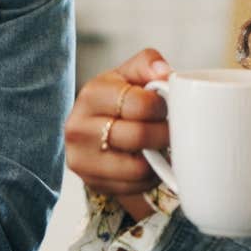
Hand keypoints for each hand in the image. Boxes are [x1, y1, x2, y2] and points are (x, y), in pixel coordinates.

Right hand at [64, 48, 171, 219]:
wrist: (93, 129)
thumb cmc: (119, 98)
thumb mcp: (130, 74)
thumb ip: (148, 63)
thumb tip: (165, 73)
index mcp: (92, 94)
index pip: (140, 104)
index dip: (162, 107)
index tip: (166, 107)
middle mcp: (79, 127)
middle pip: (140, 136)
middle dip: (165, 134)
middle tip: (171, 130)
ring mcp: (82, 158)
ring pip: (138, 167)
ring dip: (157, 158)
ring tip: (159, 146)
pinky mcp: (91, 181)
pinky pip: (135, 186)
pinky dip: (149, 177)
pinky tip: (147, 162)